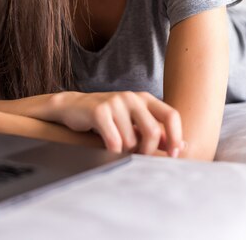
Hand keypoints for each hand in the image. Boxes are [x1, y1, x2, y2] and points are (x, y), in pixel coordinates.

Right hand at [52, 90, 183, 156]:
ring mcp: (115, 102)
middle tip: (138, 156)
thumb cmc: (108, 118)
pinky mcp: (99, 111)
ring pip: (132, 141)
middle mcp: (131, 97)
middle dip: (147, 151)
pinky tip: (107, 147)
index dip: (176, 136)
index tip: (173, 154)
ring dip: (125, 152)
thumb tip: (180, 146)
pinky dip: (113, 152)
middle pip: (153, 132)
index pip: (171, 115)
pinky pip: (114, 142)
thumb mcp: (133, 122)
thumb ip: (155, 133)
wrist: (74, 107)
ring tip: (117, 146)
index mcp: (144, 98)